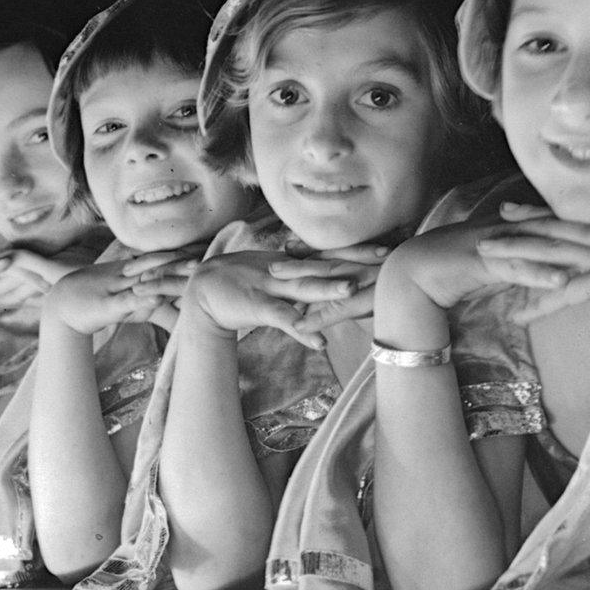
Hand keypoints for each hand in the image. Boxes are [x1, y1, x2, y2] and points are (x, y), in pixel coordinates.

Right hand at [47, 247, 200, 334]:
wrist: (60, 308)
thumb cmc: (91, 304)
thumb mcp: (118, 300)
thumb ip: (137, 298)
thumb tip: (159, 297)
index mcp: (127, 274)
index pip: (156, 262)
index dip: (178, 257)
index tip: (202, 252)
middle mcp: (124, 277)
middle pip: (157, 266)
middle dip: (181, 261)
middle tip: (205, 256)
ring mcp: (116, 289)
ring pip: (146, 279)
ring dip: (168, 273)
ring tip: (191, 268)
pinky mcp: (107, 306)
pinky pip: (127, 301)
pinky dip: (143, 300)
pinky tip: (157, 297)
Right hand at [182, 244, 383, 348]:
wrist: (204, 291)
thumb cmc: (245, 284)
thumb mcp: (276, 276)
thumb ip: (301, 276)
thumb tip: (328, 278)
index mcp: (293, 264)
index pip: (331, 254)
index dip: (357, 250)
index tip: (386, 247)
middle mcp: (288, 271)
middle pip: (326, 264)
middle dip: (355, 260)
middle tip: (384, 257)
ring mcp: (273, 287)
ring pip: (305, 287)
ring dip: (329, 289)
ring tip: (353, 289)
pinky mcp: (259, 307)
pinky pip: (284, 320)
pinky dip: (302, 330)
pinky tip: (320, 342)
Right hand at [393, 204, 589, 311]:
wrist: (413, 273)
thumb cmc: (458, 271)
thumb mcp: (502, 264)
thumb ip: (528, 263)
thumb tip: (557, 270)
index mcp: (517, 228)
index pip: (563, 224)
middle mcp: (511, 229)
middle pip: (562, 227)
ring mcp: (495, 243)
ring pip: (544, 243)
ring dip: (579, 245)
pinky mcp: (480, 261)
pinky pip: (514, 268)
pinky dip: (538, 274)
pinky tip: (562, 280)